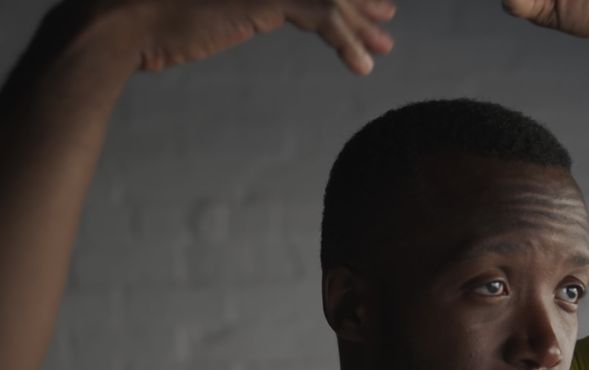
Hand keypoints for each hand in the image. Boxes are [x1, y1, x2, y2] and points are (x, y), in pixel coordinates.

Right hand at [95, 0, 395, 74]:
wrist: (124, 19)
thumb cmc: (157, 15)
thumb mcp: (212, 2)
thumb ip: (243, 1)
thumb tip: (261, 9)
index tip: (366, 7)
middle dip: (361, 2)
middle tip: (386, 20)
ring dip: (360, 25)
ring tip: (384, 49)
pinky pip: (323, 17)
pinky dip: (346, 42)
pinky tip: (361, 67)